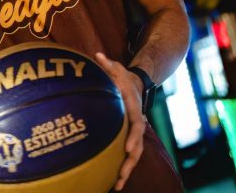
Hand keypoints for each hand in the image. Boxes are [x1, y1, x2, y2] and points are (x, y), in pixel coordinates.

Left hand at [95, 52, 145, 190]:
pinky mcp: (128, 138)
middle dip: (130, 161)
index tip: (127, 148)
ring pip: (133, 155)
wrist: (136, 85)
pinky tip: (112, 181)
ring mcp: (134, 133)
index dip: (133, 137)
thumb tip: (98, 55)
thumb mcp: (117, 69)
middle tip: (122, 174)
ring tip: (117, 185)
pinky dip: (122, 168)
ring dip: (126, 170)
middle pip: (137, 146)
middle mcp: (137, 124)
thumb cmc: (122, 78)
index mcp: (134, 109)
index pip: (136, 125)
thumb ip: (109, 64)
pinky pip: (126, 155)